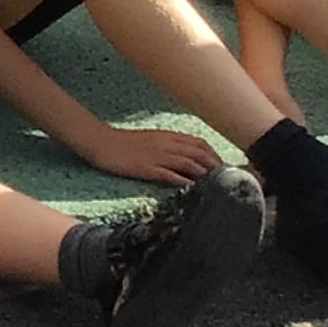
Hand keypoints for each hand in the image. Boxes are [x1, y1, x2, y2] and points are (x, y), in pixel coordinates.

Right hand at [85, 124, 221, 184]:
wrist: (99, 142)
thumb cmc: (123, 142)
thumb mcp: (151, 139)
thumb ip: (170, 145)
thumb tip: (188, 156)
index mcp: (168, 136)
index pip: (200, 144)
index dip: (215, 155)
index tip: (225, 168)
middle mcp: (166, 144)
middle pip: (200, 153)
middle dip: (217, 166)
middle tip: (228, 181)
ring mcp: (157, 156)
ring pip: (189, 163)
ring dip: (206, 175)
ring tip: (218, 187)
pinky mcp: (147, 168)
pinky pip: (171, 175)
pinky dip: (185, 182)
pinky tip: (194, 190)